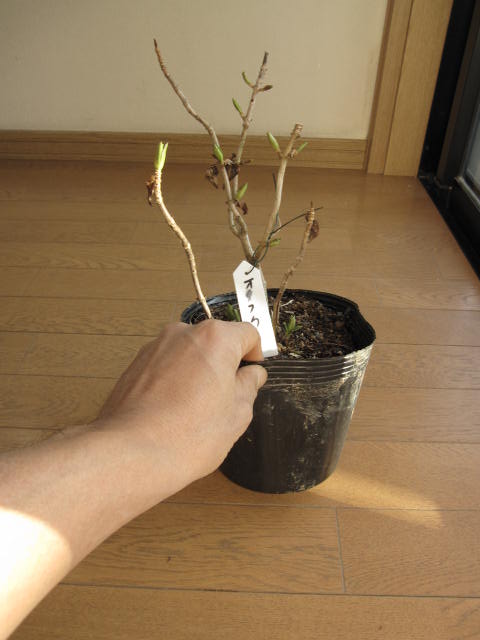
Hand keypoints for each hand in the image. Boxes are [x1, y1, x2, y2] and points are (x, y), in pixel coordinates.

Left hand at [94, 320, 266, 488]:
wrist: (132, 452)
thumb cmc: (187, 435)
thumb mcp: (237, 413)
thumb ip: (249, 386)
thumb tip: (251, 376)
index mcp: (215, 339)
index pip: (247, 334)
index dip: (255, 356)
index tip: (251, 376)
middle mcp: (183, 333)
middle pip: (216, 342)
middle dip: (223, 366)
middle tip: (226, 400)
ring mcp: (156, 347)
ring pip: (189, 354)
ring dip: (197, 373)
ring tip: (195, 411)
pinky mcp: (136, 364)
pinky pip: (166, 366)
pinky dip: (174, 382)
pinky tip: (173, 412)